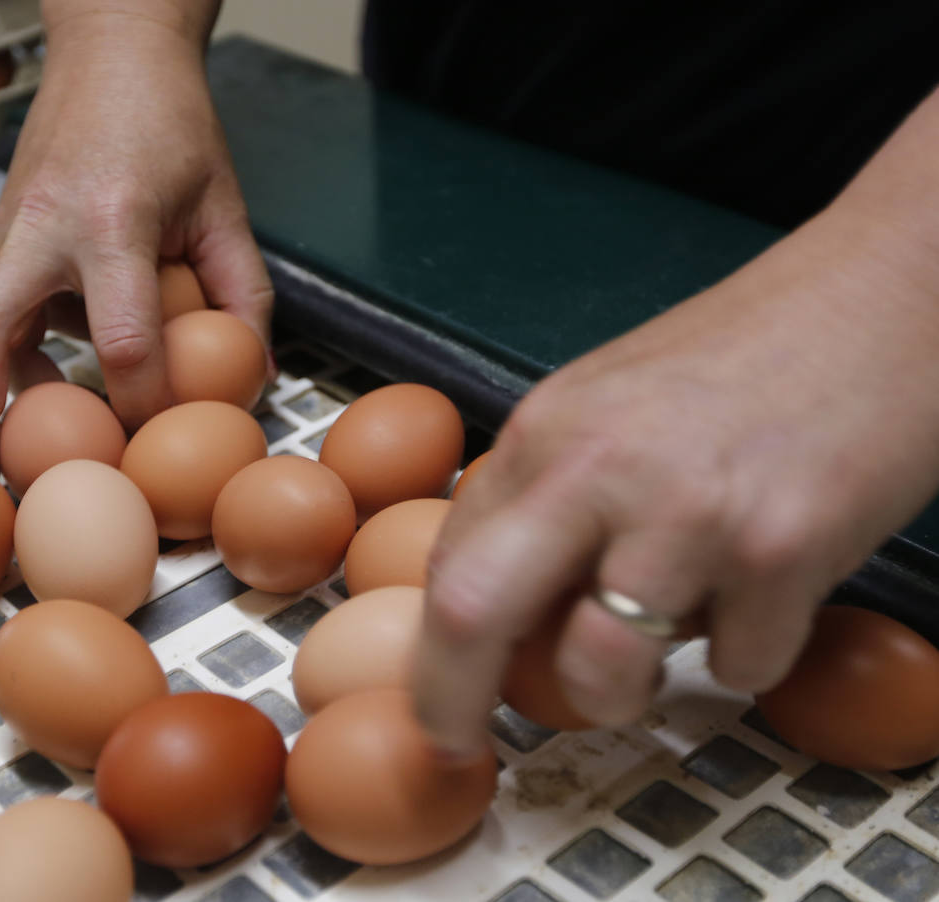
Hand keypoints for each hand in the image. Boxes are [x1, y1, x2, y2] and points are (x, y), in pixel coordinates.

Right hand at [0, 7, 273, 472]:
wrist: (111, 51)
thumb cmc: (172, 122)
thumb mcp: (225, 208)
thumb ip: (241, 296)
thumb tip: (249, 376)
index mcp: (111, 220)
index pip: (121, 338)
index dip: (140, 402)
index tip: (151, 440)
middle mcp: (44, 227)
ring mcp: (12, 227)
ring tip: (13, 449)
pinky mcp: (3, 231)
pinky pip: (1, 303)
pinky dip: (15, 350)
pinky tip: (48, 379)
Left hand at [414, 203, 938, 755]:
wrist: (884, 294)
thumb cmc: (749, 355)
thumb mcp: (609, 402)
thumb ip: (549, 492)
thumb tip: (502, 602)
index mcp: (545, 430)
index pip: (447, 561)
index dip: (429, 649)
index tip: (435, 698)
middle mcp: (599, 467)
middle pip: (475, 613)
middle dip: (452, 701)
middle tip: (460, 741)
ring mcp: (690, 511)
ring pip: (602, 672)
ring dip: (619, 696)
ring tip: (654, 655)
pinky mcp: (784, 548)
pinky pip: (736, 667)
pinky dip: (743, 655)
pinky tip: (765, 591)